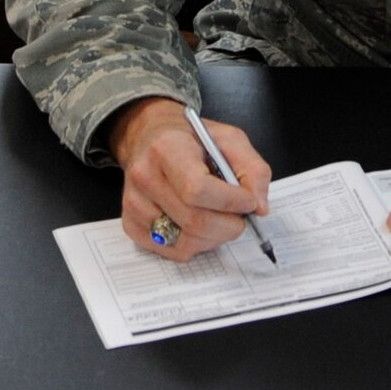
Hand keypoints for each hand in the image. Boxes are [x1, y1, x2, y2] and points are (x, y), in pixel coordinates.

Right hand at [106, 96, 270, 261]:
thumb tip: (259, 207)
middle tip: (240, 217)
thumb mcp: (229, 139)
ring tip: (221, 219)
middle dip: (229, 225)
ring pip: (185, 241)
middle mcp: (144, 176)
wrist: (150, 138)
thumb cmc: (191, 140)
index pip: (197, 189)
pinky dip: (196, 245)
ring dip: (215, 237)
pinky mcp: (131, 224)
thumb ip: (252, 169)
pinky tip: (200, 226)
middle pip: (194, 220)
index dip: (230, 202)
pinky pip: (172, 251)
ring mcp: (134, 204)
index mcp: (167, 149)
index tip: (249, 202)